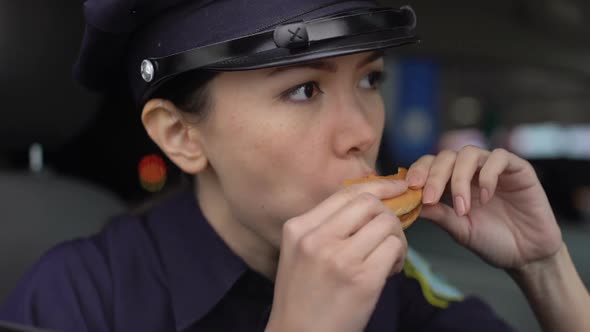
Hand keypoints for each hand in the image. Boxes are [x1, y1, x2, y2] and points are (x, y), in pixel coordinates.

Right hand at [266, 180, 407, 331]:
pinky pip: (394, 248)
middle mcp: (316, 238)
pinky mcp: (362, 279)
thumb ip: (325, 226)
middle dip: (388, 214)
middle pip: (369, 204)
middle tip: (389, 234)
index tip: (396, 188)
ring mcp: (339, 258)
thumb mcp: (300, 252)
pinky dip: (399, 257)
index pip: (345, 193)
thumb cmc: (302, 295)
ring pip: (386, 224)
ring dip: (396, 238)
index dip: (377, 186)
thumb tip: (370, 203)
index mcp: (298, 227)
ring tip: (388, 258)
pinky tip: (389, 271)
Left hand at [407, 146, 562, 269]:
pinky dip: (487, 175)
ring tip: (461, 207)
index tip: (410, 187)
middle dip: (434, 176)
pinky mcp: (518, 169)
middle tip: (430, 198)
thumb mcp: (459, 229)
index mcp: (452, 182)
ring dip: (459, 178)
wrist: (527, 256)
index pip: (430, 164)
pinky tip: (485, 198)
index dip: (418, 171)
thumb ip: (439, 214)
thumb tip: (411, 203)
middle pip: (446, 156)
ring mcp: (494, 168)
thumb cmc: (492, 241)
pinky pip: (498, 158)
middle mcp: (471, 171)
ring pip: (469, 153)